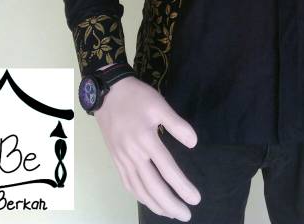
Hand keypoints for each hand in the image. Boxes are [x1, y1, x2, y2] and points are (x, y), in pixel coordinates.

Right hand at [93, 74, 201, 219]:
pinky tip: (148, 200)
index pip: (168, 170)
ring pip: (139, 189)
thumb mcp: (160, 105)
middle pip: (153, 186)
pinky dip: (139, 196)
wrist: (107, 93)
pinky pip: (127, 183)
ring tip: (171, 213)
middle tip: (186, 216)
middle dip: (170, 203)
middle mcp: (133, 154)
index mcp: (146, 140)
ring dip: (155, 204)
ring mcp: (122, 159)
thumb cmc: (136, 97)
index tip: (195, 199)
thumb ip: (177, 124)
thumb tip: (194, 143)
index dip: (182, 186)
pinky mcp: (116, 159)